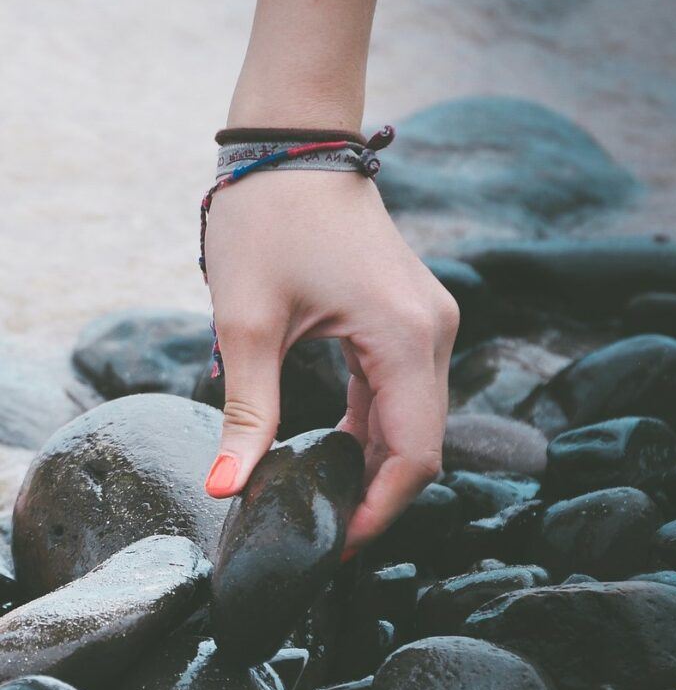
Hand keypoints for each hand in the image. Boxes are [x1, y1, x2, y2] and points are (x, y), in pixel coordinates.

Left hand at [202, 169, 458, 552]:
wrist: (293, 143)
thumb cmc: (267, 219)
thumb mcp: (248, 323)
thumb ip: (247, 413)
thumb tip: (228, 490)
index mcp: (406, 337)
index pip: (415, 454)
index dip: (380, 512)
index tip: (334, 546)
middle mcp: (435, 332)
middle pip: (423, 442)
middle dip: (377, 494)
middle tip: (322, 531)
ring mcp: (429, 320)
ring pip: (417, 418)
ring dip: (376, 462)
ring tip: (325, 499)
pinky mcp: (414, 314)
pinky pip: (404, 388)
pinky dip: (376, 425)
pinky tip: (338, 448)